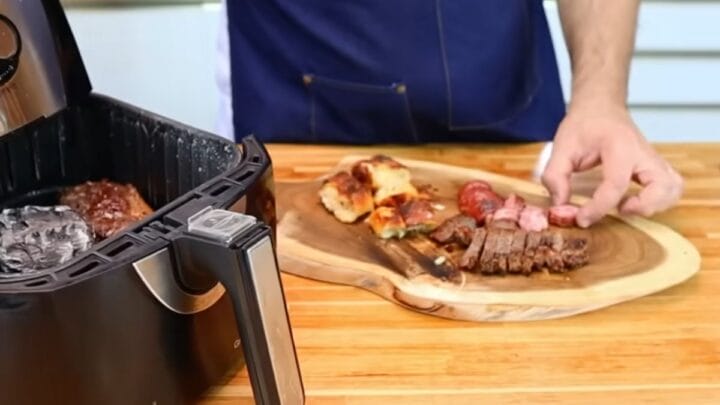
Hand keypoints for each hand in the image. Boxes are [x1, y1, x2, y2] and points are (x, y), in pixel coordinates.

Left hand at [541, 102, 683, 227]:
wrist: (600, 107)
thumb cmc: (583, 125)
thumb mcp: (561, 147)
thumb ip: (555, 176)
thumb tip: (560, 206)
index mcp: (620, 146)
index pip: (616, 183)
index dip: (599, 207)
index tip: (582, 218)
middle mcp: (643, 153)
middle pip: (663, 186)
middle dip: (643, 206)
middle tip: (618, 209)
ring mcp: (653, 159)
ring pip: (673, 188)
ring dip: (655, 205)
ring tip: (627, 206)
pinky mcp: (655, 166)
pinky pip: (671, 187)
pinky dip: (660, 200)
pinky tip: (635, 201)